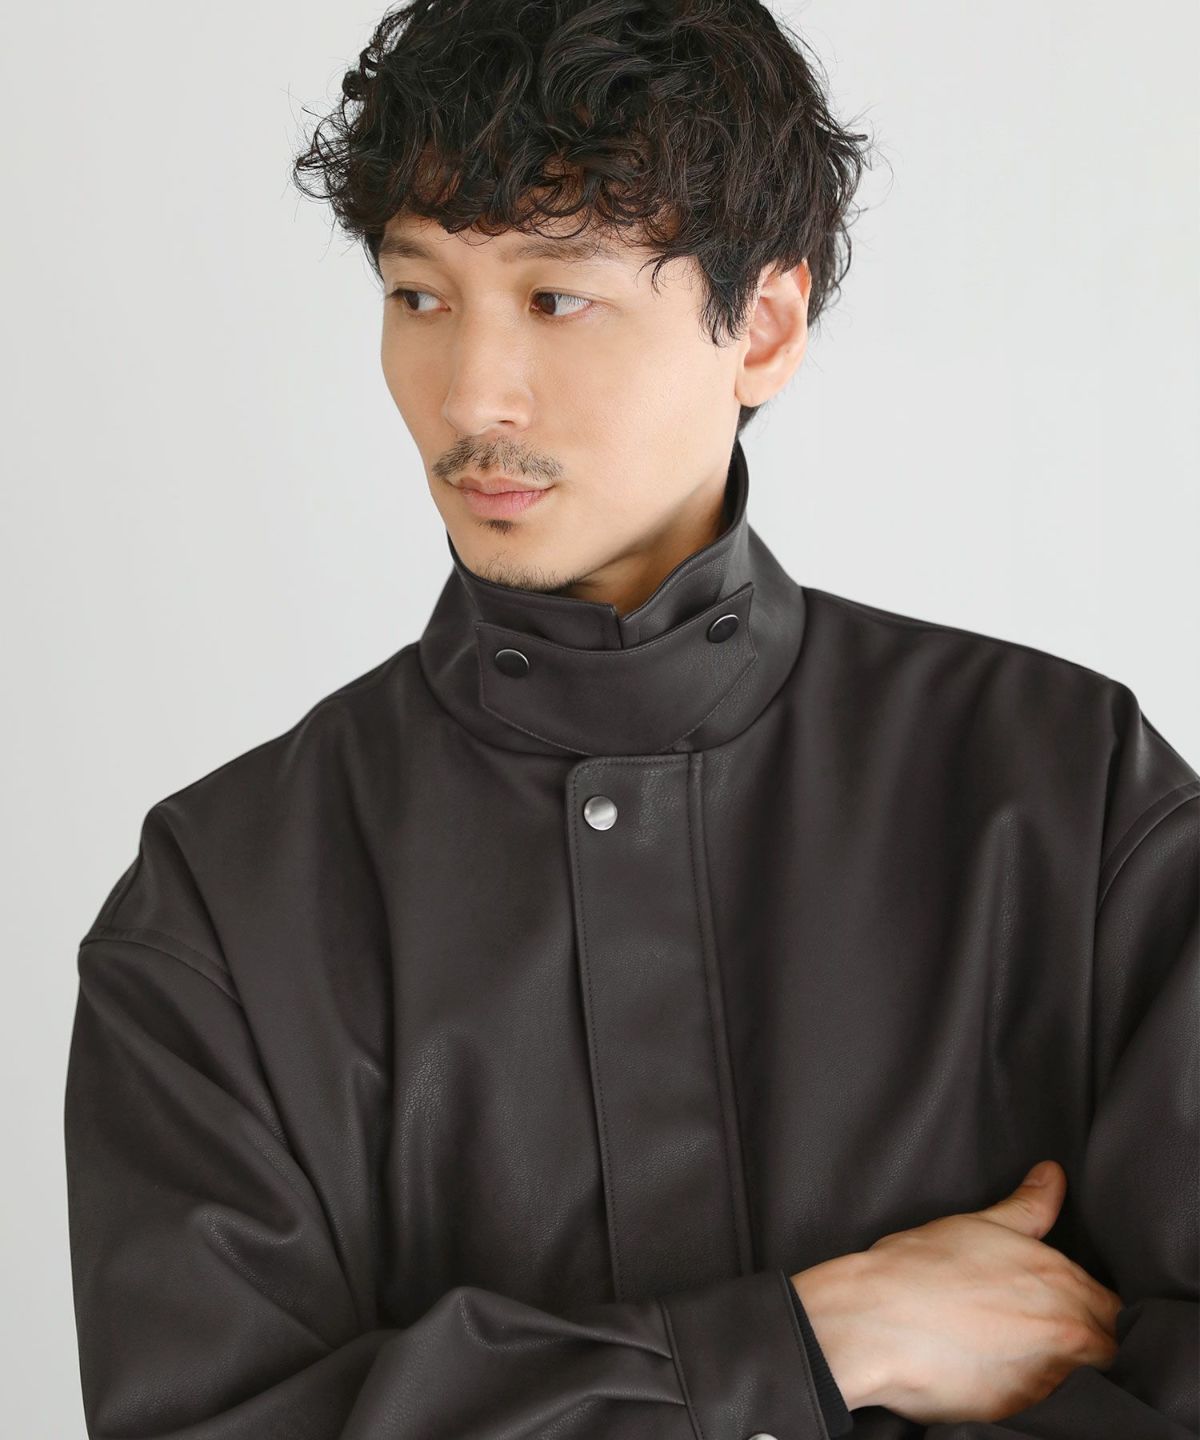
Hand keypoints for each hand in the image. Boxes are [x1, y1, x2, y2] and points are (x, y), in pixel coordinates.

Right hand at [791, 1160, 1123, 1424]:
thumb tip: (1053, 1174)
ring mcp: (1046, 1375)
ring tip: (1014, 1352)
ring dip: (1060, 1368)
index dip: (1090, 1307)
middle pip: (1105, 1345)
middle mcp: (1065, 1328)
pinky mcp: (1020, 1409)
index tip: (1063, 1307)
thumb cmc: (920, 1266)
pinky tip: (996, 1372)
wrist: (875, 1320)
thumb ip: (1029, 1206)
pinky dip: (1030, 1391)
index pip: (1111, 1306)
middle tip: (1036, 1330)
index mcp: (1062, 1281)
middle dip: (1084, 1340)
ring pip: (1078, 1378)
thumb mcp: (980, 1225)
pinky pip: (1045, 1404)